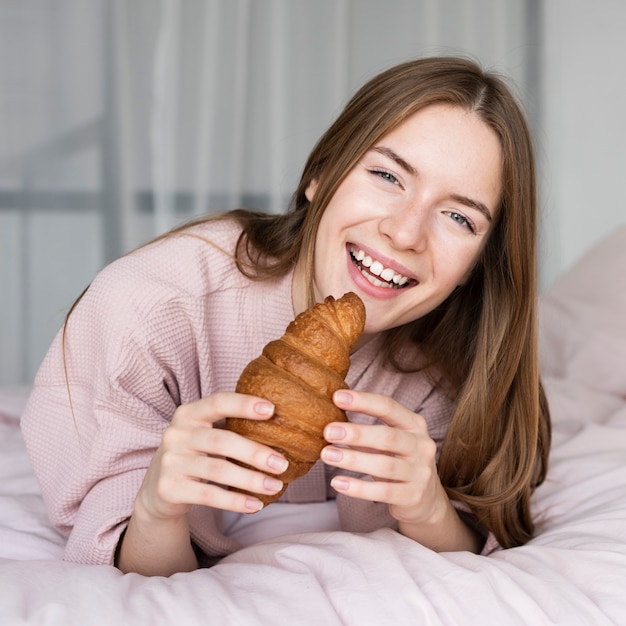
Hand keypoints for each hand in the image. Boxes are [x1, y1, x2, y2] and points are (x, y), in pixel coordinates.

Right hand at [135, 392, 288, 523]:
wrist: (157, 489)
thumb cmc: (194, 455)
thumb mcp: (204, 434)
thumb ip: (230, 426)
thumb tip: (282, 426)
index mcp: (188, 413)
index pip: (218, 402)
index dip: (244, 404)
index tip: (272, 410)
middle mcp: (176, 434)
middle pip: (221, 440)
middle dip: (255, 452)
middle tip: (283, 464)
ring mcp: (170, 461)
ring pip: (218, 470)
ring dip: (251, 480)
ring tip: (275, 487)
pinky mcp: (169, 488)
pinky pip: (209, 495)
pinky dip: (235, 501)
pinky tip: (256, 505)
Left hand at [321, 389, 445, 527]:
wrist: (428, 499)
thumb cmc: (399, 461)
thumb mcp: (390, 441)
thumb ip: (366, 431)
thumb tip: (328, 420)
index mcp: (414, 425)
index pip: (389, 407)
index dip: (363, 401)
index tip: (337, 398)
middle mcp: (422, 446)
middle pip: (388, 436)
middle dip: (356, 433)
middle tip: (328, 431)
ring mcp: (420, 473)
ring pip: (385, 465)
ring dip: (353, 460)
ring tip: (327, 455)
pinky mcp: (413, 497)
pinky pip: (383, 492)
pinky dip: (358, 488)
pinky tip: (338, 483)